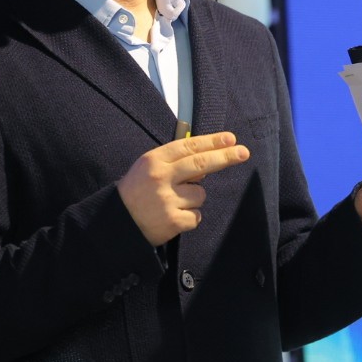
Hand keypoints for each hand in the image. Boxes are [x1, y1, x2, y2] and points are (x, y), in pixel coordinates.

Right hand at [118, 132, 249, 246]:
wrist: (117, 223)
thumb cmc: (137, 192)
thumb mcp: (149, 168)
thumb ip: (174, 162)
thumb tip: (207, 164)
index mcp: (154, 160)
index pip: (188, 146)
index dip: (212, 142)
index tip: (231, 138)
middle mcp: (161, 177)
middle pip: (201, 164)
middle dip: (225, 157)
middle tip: (244, 152)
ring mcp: (167, 200)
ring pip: (200, 194)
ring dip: (194, 199)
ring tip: (173, 203)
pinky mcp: (173, 221)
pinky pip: (197, 216)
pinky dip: (190, 218)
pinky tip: (173, 217)